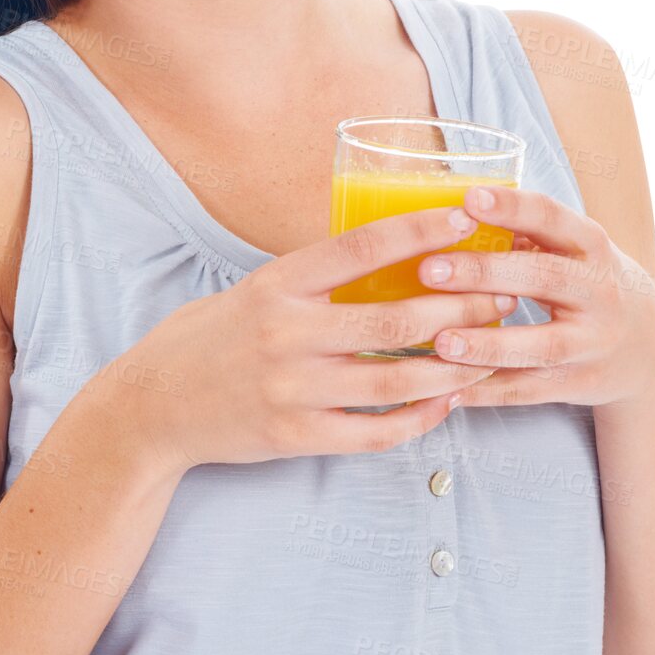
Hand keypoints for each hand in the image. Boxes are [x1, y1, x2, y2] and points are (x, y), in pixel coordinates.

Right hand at [93, 205, 509, 474]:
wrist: (152, 406)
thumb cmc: (210, 338)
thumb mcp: (254, 290)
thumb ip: (313, 279)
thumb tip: (384, 250)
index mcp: (278, 284)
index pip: (361, 247)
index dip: (419, 230)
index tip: (465, 217)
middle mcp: (287, 334)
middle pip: (395, 316)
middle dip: (460, 307)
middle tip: (503, 297)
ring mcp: (292, 389)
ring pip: (396, 378)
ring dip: (453, 366)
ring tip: (489, 354)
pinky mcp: (295, 437)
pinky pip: (375, 430)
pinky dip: (418, 418)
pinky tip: (446, 403)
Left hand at [414, 185, 654, 409]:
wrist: (650, 349)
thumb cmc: (589, 283)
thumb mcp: (575, 251)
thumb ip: (526, 234)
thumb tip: (454, 214)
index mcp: (592, 246)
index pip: (552, 218)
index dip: (512, 208)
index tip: (469, 199)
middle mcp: (599, 292)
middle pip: (542, 278)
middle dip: (484, 273)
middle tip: (430, 269)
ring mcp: (592, 342)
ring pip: (539, 345)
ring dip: (488, 345)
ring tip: (441, 341)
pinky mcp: (580, 383)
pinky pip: (530, 390)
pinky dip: (489, 392)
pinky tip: (448, 392)